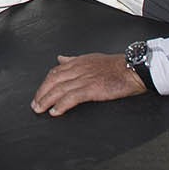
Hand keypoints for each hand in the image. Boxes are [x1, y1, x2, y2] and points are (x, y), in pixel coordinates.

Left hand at [31, 53, 146, 115]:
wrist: (133, 68)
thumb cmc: (116, 65)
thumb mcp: (91, 58)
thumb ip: (73, 60)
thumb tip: (60, 59)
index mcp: (78, 62)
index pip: (55, 72)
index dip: (45, 83)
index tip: (39, 92)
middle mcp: (78, 69)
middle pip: (53, 80)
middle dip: (42, 93)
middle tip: (35, 104)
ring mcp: (85, 79)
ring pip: (59, 89)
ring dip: (47, 100)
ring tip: (40, 109)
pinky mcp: (92, 88)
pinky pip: (72, 97)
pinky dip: (61, 104)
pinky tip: (55, 111)